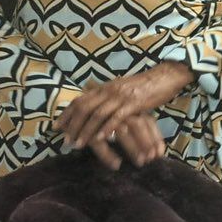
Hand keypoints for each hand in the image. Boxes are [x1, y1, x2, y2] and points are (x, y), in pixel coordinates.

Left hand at [58, 62, 193, 148]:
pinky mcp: (134, 103)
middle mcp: (109, 90)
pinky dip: (106, 128)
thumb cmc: (144, 85)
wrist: (165, 77)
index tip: (56, 127)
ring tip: (79, 143)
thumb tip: (90, 96)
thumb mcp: (121, 87)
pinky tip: (101, 138)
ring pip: (97, 114)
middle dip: (73, 125)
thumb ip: (107, 93)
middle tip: (65, 140)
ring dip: (86, 130)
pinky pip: (117, 117)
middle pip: (84, 108)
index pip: (80, 100)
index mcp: (105, 87)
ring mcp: (121, 96)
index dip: (66, 114)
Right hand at [88, 113, 166, 169]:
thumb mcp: (123, 123)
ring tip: (141, 162)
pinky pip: (99, 143)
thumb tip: (160, 152)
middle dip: (146, 142)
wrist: (72, 114)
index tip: (160, 154)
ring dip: (133, 148)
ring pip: (122, 131)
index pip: (147, 120)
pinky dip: (108, 155)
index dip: (155, 137)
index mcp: (126, 107)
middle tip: (152, 159)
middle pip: (137, 124)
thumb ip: (140, 132)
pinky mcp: (86, 129)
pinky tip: (116, 165)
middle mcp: (116, 111)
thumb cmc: (102, 120)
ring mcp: (101, 118)